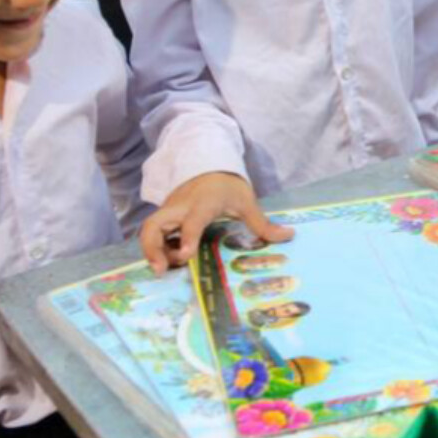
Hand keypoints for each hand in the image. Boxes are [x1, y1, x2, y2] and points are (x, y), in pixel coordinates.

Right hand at [139, 172, 293, 274]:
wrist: (209, 166)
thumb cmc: (229, 186)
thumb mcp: (247, 202)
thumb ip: (263, 223)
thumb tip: (288, 236)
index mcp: (204, 203)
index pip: (192, 220)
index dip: (187, 237)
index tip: (186, 255)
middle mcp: (181, 207)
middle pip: (154, 224)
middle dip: (152, 248)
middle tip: (160, 270)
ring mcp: (169, 212)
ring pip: (149, 229)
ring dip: (152, 251)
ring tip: (164, 270)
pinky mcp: (164, 216)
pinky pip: (153, 233)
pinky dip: (156, 248)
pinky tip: (168, 262)